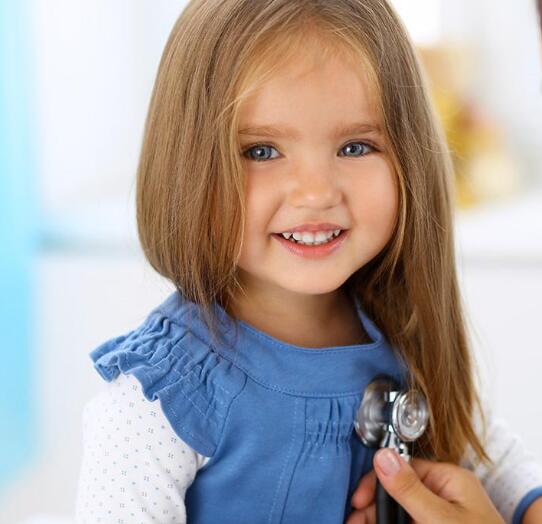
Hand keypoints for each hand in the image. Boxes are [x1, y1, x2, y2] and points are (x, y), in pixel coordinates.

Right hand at [345, 448, 504, 523]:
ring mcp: (444, 515)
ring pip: (402, 511)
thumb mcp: (440, 519)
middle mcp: (446, 494)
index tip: (358, 501)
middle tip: (354, 522)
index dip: (377, 483)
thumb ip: (410, 489)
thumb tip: (382, 455)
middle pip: (399, 491)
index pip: (403, 468)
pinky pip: (410, 521)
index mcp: (450, 480)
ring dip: (379, 518)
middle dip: (374, 507)